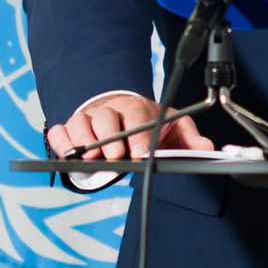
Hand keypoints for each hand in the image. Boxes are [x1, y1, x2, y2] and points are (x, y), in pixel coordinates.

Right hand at [46, 91, 210, 162]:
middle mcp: (111, 111)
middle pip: (106, 119)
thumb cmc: (148, 122)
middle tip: (115, 156)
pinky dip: (62, 141)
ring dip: (84, 140)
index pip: (136, 119)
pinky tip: (68, 153)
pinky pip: (60, 131)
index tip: (140, 154)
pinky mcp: (71, 128)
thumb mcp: (173, 126)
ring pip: (81, 123)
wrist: (124, 109)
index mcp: (137, 109)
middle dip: (110, 138)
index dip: (138, 137)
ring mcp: (89, 119)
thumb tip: (207, 147)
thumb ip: (189, 138)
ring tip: (89, 157)